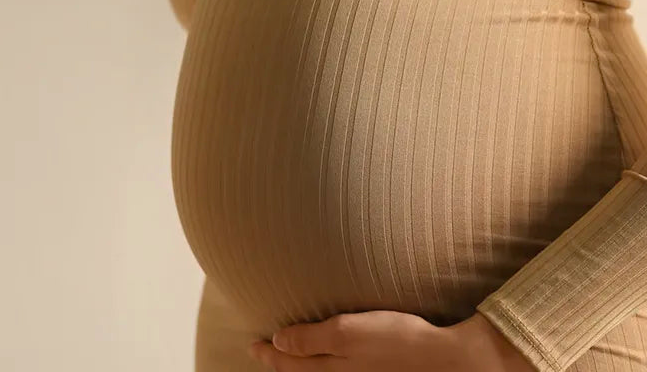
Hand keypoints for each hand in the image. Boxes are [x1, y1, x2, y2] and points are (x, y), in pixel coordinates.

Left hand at [247, 311, 536, 371]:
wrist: (448, 361)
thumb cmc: (399, 341)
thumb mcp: (348, 332)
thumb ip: (311, 338)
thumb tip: (278, 342)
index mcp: (331, 370)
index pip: (289, 363)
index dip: (269, 354)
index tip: (253, 345)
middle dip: (282, 365)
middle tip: (265, 353)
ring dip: (303, 369)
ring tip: (290, 360)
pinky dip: (325, 370)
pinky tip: (329, 364)